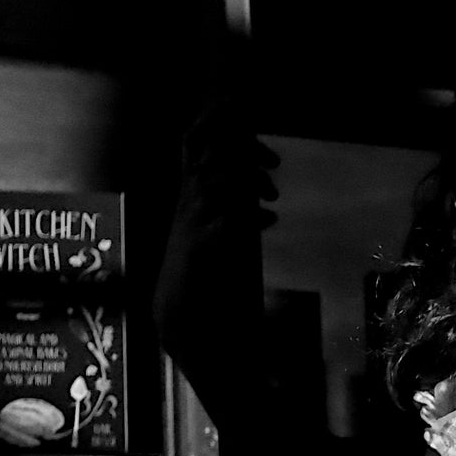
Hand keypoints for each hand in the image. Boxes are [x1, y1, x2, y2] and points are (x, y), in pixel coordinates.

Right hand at [153, 95, 277, 431]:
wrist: (181, 318)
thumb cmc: (205, 276)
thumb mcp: (220, 232)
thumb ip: (235, 210)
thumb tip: (262, 199)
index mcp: (191, 198)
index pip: (202, 147)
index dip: (233, 137)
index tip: (266, 152)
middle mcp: (186, 204)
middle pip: (212, 155)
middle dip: (246, 154)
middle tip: (274, 168)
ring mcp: (190, 224)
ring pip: (218, 181)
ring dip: (250, 184)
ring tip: (272, 200)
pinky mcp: (199, 248)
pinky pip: (226, 219)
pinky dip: (251, 216)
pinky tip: (269, 220)